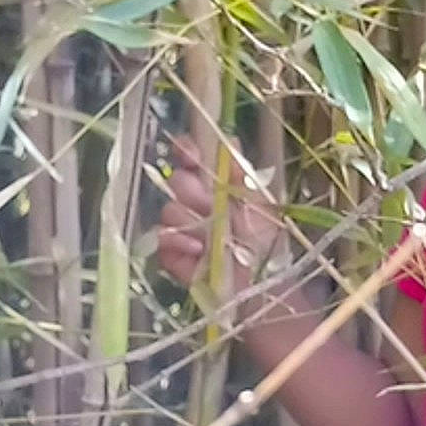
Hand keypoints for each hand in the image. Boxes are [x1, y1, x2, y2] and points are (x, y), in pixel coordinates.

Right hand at [155, 135, 282, 296]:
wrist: (261, 287)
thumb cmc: (264, 245)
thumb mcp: (259, 205)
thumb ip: (242, 175)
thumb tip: (230, 139)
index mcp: (217, 187)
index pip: (191, 159)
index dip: (186, 150)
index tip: (189, 154)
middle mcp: (196, 204)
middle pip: (177, 181)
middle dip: (192, 191)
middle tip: (210, 204)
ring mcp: (181, 229)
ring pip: (168, 209)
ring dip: (190, 220)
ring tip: (211, 236)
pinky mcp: (171, 255)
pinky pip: (161, 237)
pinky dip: (178, 241)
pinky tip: (198, 250)